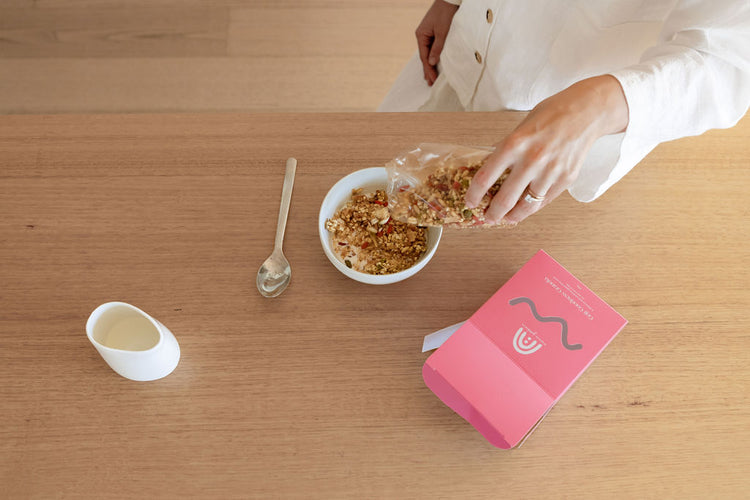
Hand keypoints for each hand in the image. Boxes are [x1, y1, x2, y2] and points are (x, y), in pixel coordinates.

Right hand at [416, 0, 458, 85]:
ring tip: (431, 77)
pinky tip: (435, 63)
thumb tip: (431, 63)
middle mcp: (422, 35)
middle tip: (430, 83)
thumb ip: (437, 48)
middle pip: (425, 56)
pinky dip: (434, 56)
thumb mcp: (442, 32)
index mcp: (421, 35)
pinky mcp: (435, 32)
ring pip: (429, 52)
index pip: (424, 56)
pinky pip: (433, 48)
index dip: (428, 69)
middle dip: (428, 69)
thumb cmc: (446, 13)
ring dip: (430, 65)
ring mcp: (428, 34)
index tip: (432, 80)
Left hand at [464, 75, 629, 223]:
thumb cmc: (551, 115)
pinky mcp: (566, 179)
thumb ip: (505, 149)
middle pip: (504, 199)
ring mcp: (550, 172)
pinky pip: (543, 201)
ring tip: (505, 218)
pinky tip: (524, 210)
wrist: (586, 111)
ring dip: (512, 216)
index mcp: (514, 144)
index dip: (473, 195)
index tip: (469, 202)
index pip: (485, 178)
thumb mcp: (520, 127)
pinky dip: (532, 208)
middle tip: (487, 217)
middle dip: (492, 213)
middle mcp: (531, 160)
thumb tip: (489, 170)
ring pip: (526, 206)